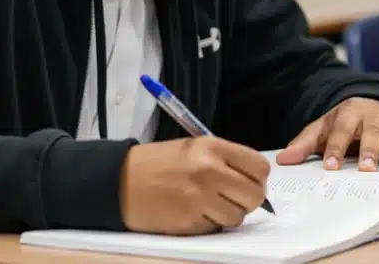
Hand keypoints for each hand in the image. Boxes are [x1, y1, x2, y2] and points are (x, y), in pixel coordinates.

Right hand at [119, 136, 270, 234]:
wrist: (118, 181)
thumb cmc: (158, 164)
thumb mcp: (195, 149)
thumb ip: (227, 162)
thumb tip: (256, 182)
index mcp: (214, 148)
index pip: (260, 168)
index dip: (258, 179)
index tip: (250, 183)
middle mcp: (210, 171)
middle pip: (254, 196)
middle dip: (247, 201)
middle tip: (233, 198)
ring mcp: (199, 198)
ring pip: (237, 217)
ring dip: (227, 215)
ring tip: (208, 205)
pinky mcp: (188, 221)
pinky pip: (215, 228)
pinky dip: (208, 224)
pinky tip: (192, 212)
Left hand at [276, 98, 378, 172]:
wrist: (369, 104)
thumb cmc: (343, 123)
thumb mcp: (322, 129)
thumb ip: (304, 144)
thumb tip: (283, 160)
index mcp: (351, 112)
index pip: (342, 131)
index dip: (336, 148)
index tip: (330, 167)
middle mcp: (375, 116)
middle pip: (373, 133)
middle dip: (370, 151)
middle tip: (365, 169)